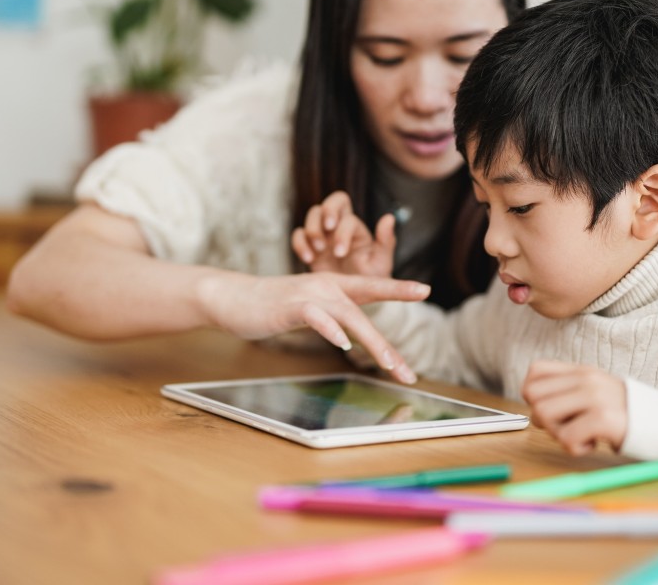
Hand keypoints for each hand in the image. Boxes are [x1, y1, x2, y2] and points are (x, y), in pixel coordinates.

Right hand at [198, 270, 427, 383]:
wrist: (232, 298)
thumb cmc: (271, 308)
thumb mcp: (307, 310)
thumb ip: (331, 318)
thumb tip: (351, 335)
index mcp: (332, 287)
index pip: (372, 286)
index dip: (398, 288)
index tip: (425, 290)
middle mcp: (326, 286)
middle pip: (366, 314)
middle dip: (388, 346)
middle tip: (407, 372)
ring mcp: (309, 294)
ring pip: (349, 316)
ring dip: (371, 342)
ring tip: (390, 364)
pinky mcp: (290, 306)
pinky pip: (316, 316)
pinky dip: (330, 329)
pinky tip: (343, 344)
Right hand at [291, 190, 395, 277]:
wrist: (353, 298)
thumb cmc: (370, 280)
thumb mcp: (381, 264)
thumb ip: (386, 241)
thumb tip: (389, 217)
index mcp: (358, 229)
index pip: (349, 218)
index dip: (343, 232)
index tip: (340, 253)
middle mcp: (340, 226)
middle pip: (333, 201)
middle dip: (328, 210)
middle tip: (327, 229)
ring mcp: (323, 234)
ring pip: (314, 213)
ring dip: (313, 229)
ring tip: (318, 250)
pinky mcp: (309, 245)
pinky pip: (298, 234)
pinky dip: (300, 243)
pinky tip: (308, 259)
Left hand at [521, 361, 627, 454]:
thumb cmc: (628, 414)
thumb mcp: (598, 390)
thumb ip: (569, 391)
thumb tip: (534, 405)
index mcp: (582, 370)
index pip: (535, 372)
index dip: (535, 396)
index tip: (555, 410)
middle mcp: (586, 379)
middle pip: (533, 396)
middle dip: (544, 418)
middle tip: (568, 426)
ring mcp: (595, 397)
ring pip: (543, 415)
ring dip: (558, 434)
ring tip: (582, 435)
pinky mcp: (603, 419)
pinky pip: (565, 438)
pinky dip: (575, 448)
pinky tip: (594, 444)